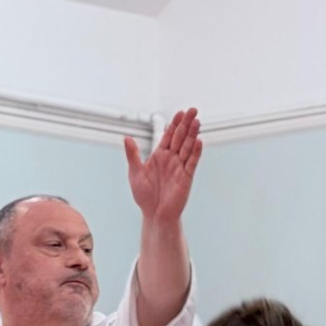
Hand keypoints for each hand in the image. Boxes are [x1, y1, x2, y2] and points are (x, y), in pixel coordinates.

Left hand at [125, 108, 201, 224]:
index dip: (174, 124)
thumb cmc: (144, 196)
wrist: (154, 215)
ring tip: (197, 122)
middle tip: (193, 110)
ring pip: (187, 147)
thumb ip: (133, 155)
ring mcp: (180, 167)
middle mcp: (171, 159)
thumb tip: (126, 138)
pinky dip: (195, 153)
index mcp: (159, 156)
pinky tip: (198, 142)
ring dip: (192, 135)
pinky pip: (192, 163)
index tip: (179, 113)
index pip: (169, 135)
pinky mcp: (186, 178)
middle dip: (186, 124)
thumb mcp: (135, 173)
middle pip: (180, 137)